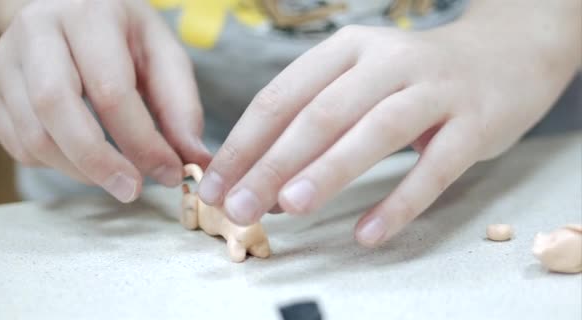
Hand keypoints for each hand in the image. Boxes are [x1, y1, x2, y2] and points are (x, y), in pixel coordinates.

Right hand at [0, 0, 210, 202]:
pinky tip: (84, 160)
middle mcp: (37, 30)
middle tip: (133, 190)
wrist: (70, 9)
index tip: (170, 173)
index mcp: (88, 15)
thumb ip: (181, 106)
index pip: (110, 90)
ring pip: (33, 133)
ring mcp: (6, 59)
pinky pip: (17, 143)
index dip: (142, 142)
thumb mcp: (163, 54)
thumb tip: (195, 159)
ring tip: (115, 176)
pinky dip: (55, 164)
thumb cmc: (124, 35)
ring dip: (79, 170)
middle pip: (56, 108)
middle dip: (100, 162)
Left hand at [197, 25, 574, 246]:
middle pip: (321, 114)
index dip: (244, 144)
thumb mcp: (358, 86)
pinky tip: (368, 233)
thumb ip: (314, 129)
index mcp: (346, 48)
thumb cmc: (412, 80)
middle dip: (273, 164)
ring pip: (375, 131)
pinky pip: (435, 168)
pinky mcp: (475, 122)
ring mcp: (435, 88)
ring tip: (290, 209)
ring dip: (328, 172)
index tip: (216, 186)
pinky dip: (400, 202)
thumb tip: (263, 187)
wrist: (503, 56)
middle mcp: (387, 60)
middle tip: (240, 207)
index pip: (282, 96)